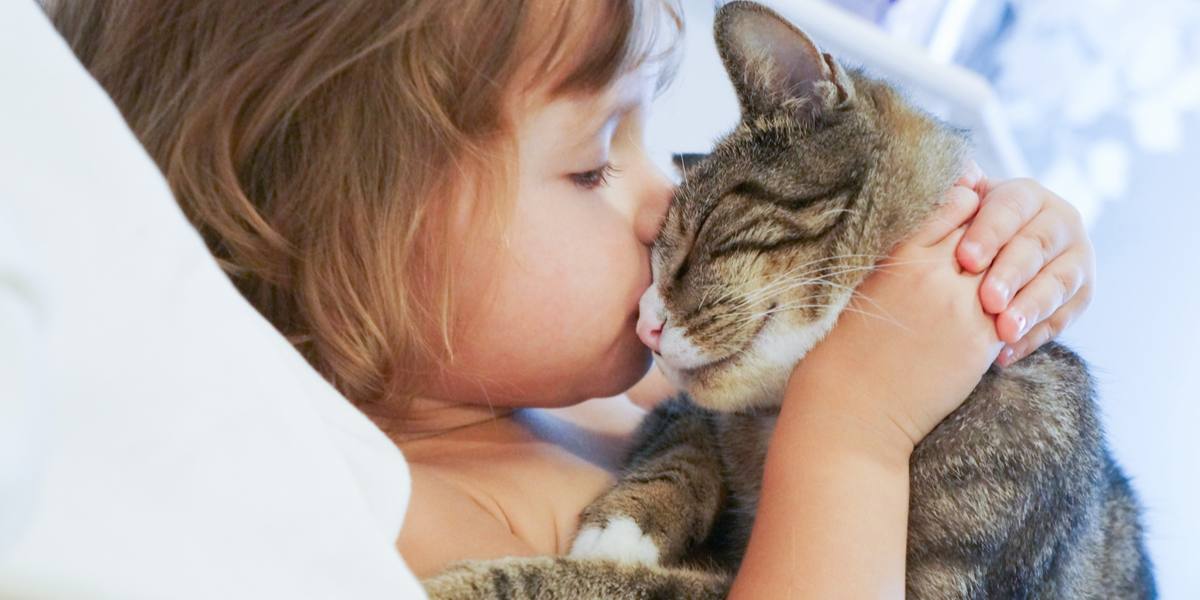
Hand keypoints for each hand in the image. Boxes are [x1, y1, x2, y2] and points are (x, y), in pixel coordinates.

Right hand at [790, 179, 1002, 448]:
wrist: (854, 405)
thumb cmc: (849, 346)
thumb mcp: (869, 283)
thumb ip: (902, 253)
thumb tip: (931, 230)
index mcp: (901, 255)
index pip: (952, 205)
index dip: (968, 205)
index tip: (973, 210)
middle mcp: (932, 274)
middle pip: (985, 232)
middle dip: (995, 233)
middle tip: (998, 239)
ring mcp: (961, 307)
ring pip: (1005, 268)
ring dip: (1009, 268)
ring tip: (1000, 277)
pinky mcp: (980, 341)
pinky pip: (1012, 310)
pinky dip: (1013, 305)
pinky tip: (1004, 309)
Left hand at [954, 175, 1094, 366]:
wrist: (993, 255)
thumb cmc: (963, 230)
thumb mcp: (958, 208)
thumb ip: (955, 191)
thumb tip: (960, 171)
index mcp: (1027, 195)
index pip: (1011, 208)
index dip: (989, 233)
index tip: (965, 259)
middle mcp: (1060, 221)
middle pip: (1037, 246)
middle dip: (1012, 274)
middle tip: (988, 300)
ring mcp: (1076, 259)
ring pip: (1058, 283)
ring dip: (1031, 309)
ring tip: (1003, 331)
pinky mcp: (1081, 295)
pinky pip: (1062, 319)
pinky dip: (1034, 338)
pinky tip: (1006, 354)